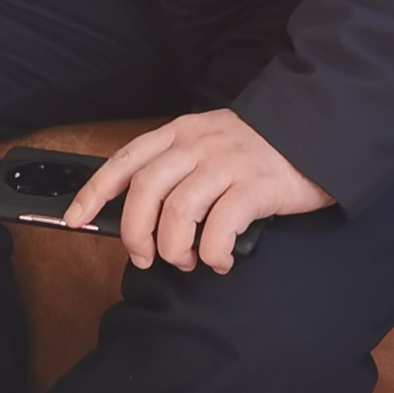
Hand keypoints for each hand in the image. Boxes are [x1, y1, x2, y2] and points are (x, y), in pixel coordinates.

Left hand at [66, 108, 331, 274]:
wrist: (318, 132)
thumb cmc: (259, 149)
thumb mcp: (210, 142)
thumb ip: (179, 167)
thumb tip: (140, 213)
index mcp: (181, 132)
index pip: (126, 160)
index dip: (95, 192)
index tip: (75, 218)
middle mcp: (198, 144)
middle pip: (145, 191)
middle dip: (135, 233)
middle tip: (145, 257)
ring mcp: (227, 164)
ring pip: (178, 213)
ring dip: (174, 248)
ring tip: (189, 260)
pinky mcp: (256, 186)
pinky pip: (219, 228)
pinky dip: (212, 253)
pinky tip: (220, 259)